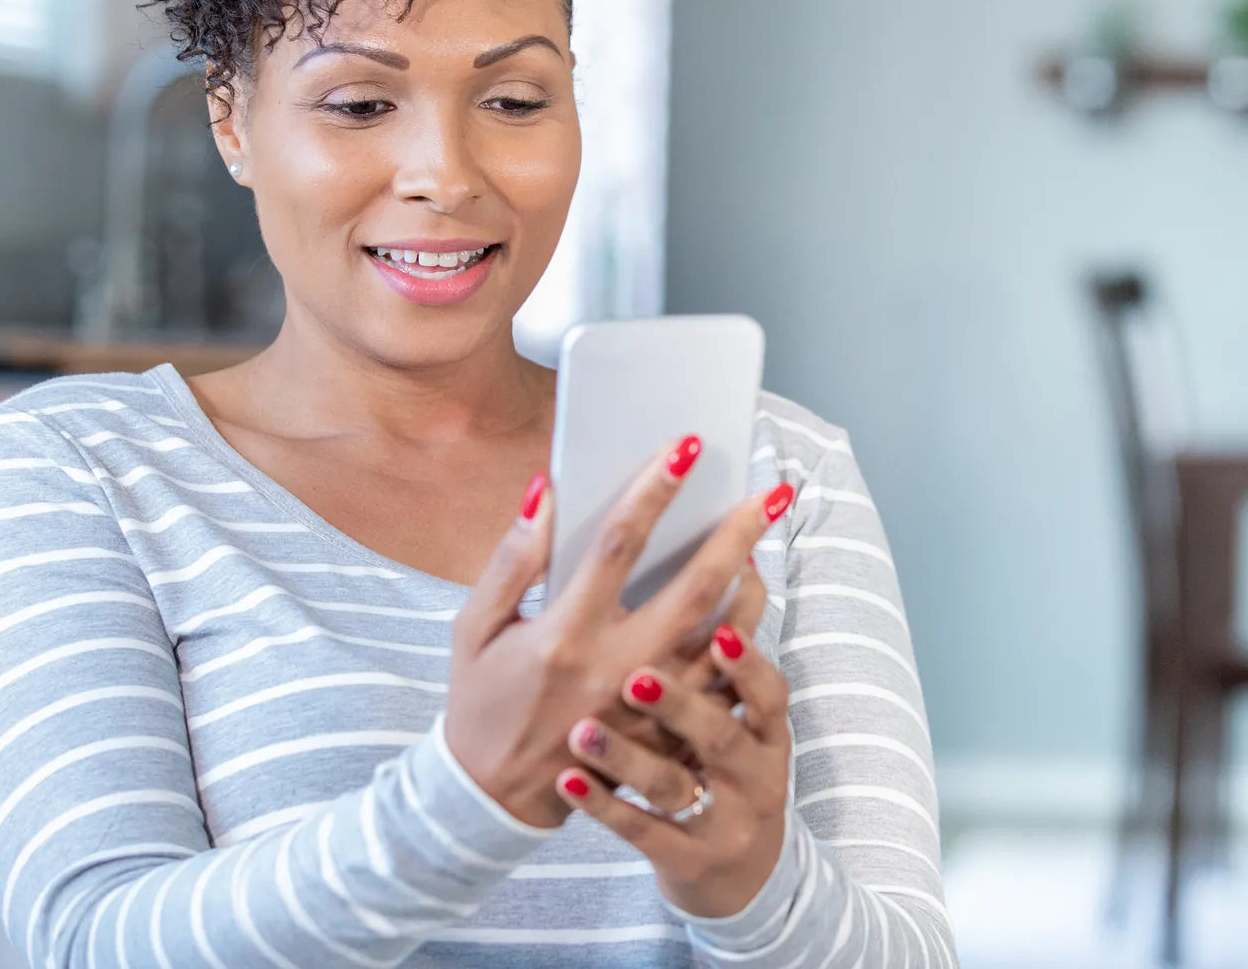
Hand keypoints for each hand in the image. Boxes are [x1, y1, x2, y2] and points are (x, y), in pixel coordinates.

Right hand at [443, 437, 794, 827]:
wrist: (491, 799)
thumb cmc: (481, 701)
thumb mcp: (475, 628)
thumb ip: (511, 560)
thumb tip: (542, 490)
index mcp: (564, 634)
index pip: (619, 546)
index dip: (654, 491)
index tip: (687, 448)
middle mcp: (615, 669)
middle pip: (696, 589)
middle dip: (738, 534)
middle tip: (772, 492)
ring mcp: (650, 711)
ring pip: (725, 642)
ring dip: (752, 589)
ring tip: (764, 545)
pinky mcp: (668, 739)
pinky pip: (722, 688)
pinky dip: (744, 646)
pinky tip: (750, 610)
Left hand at [554, 618, 794, 917]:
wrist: (740, 878)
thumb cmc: (727, 770)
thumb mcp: (745, 723)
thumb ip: (728, 660)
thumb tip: (735, 562)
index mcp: (766, 729)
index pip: (767, 691)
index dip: (748, 663)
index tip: (721, 631)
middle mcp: (753, 772)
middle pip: (722, 734)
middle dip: (681, 703)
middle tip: (633, 676)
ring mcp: (721, 820)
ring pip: (675, 785)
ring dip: (628, 757)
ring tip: (582, 730)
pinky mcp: (686, 858)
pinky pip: (643, 832)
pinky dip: (605, 807)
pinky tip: (567, 783)